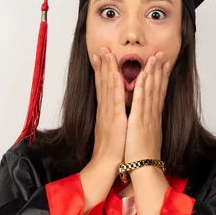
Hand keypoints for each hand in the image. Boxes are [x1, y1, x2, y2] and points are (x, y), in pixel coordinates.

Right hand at [90, 47, 127, 164]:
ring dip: (108, 68)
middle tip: (102, 48)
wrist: (105, 166)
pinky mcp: (114, 119)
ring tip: (107, 52)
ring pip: (107, 86)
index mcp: (105, 112)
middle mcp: (105, 109)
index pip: (103, 87)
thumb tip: (115, 111)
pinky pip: (115, 99)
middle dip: (103, 64)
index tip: (101, 57)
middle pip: (103, 82)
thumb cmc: (111, 151)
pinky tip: (115, 73)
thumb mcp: (112, 130)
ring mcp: (108, 113)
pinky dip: (115, 85)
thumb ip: (112, 118)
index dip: (102, 71)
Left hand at [125, 51, 171, 161]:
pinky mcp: (139, 120)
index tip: (165, 65)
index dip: (162, 78)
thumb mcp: (148, 138)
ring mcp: (147, 116)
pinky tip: (144, 74)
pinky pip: (141, 99)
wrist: (144, 169)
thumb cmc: (143, 157)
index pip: (160, 94)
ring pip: (151, 90)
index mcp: (153, 118)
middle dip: (160, 70)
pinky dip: (143, 85)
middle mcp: (153, 115)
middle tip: (162, 55)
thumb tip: (150, 122)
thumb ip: (149, 127)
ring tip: (155, 57)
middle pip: (158, 88)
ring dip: (153, 72)